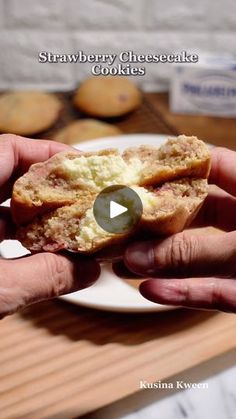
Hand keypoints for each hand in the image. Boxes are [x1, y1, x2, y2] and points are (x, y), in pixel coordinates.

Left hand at [0, 134, 99, 317]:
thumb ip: (46, 276)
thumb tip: (91, 269)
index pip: (9, 149)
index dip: (49, 153)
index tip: (83, 169)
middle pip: (12, 174)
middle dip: (51, 186)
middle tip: (85, 197)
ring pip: (4, 202)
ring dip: (38, 213)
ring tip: (71, 225)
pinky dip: (19, 232)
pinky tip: (41, 249)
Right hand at [124, 147, 235, 312]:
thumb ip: (193, 253)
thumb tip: (135, 255)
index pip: (213, 164)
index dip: (176, 165)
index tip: (136, 172)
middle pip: (197, 211)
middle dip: (159, 219)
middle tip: (122, 223)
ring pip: (198, 255)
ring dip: (162, 261)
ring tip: (123, 262)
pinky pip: (212, 290)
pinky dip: (184, 292)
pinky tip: (150, 291)